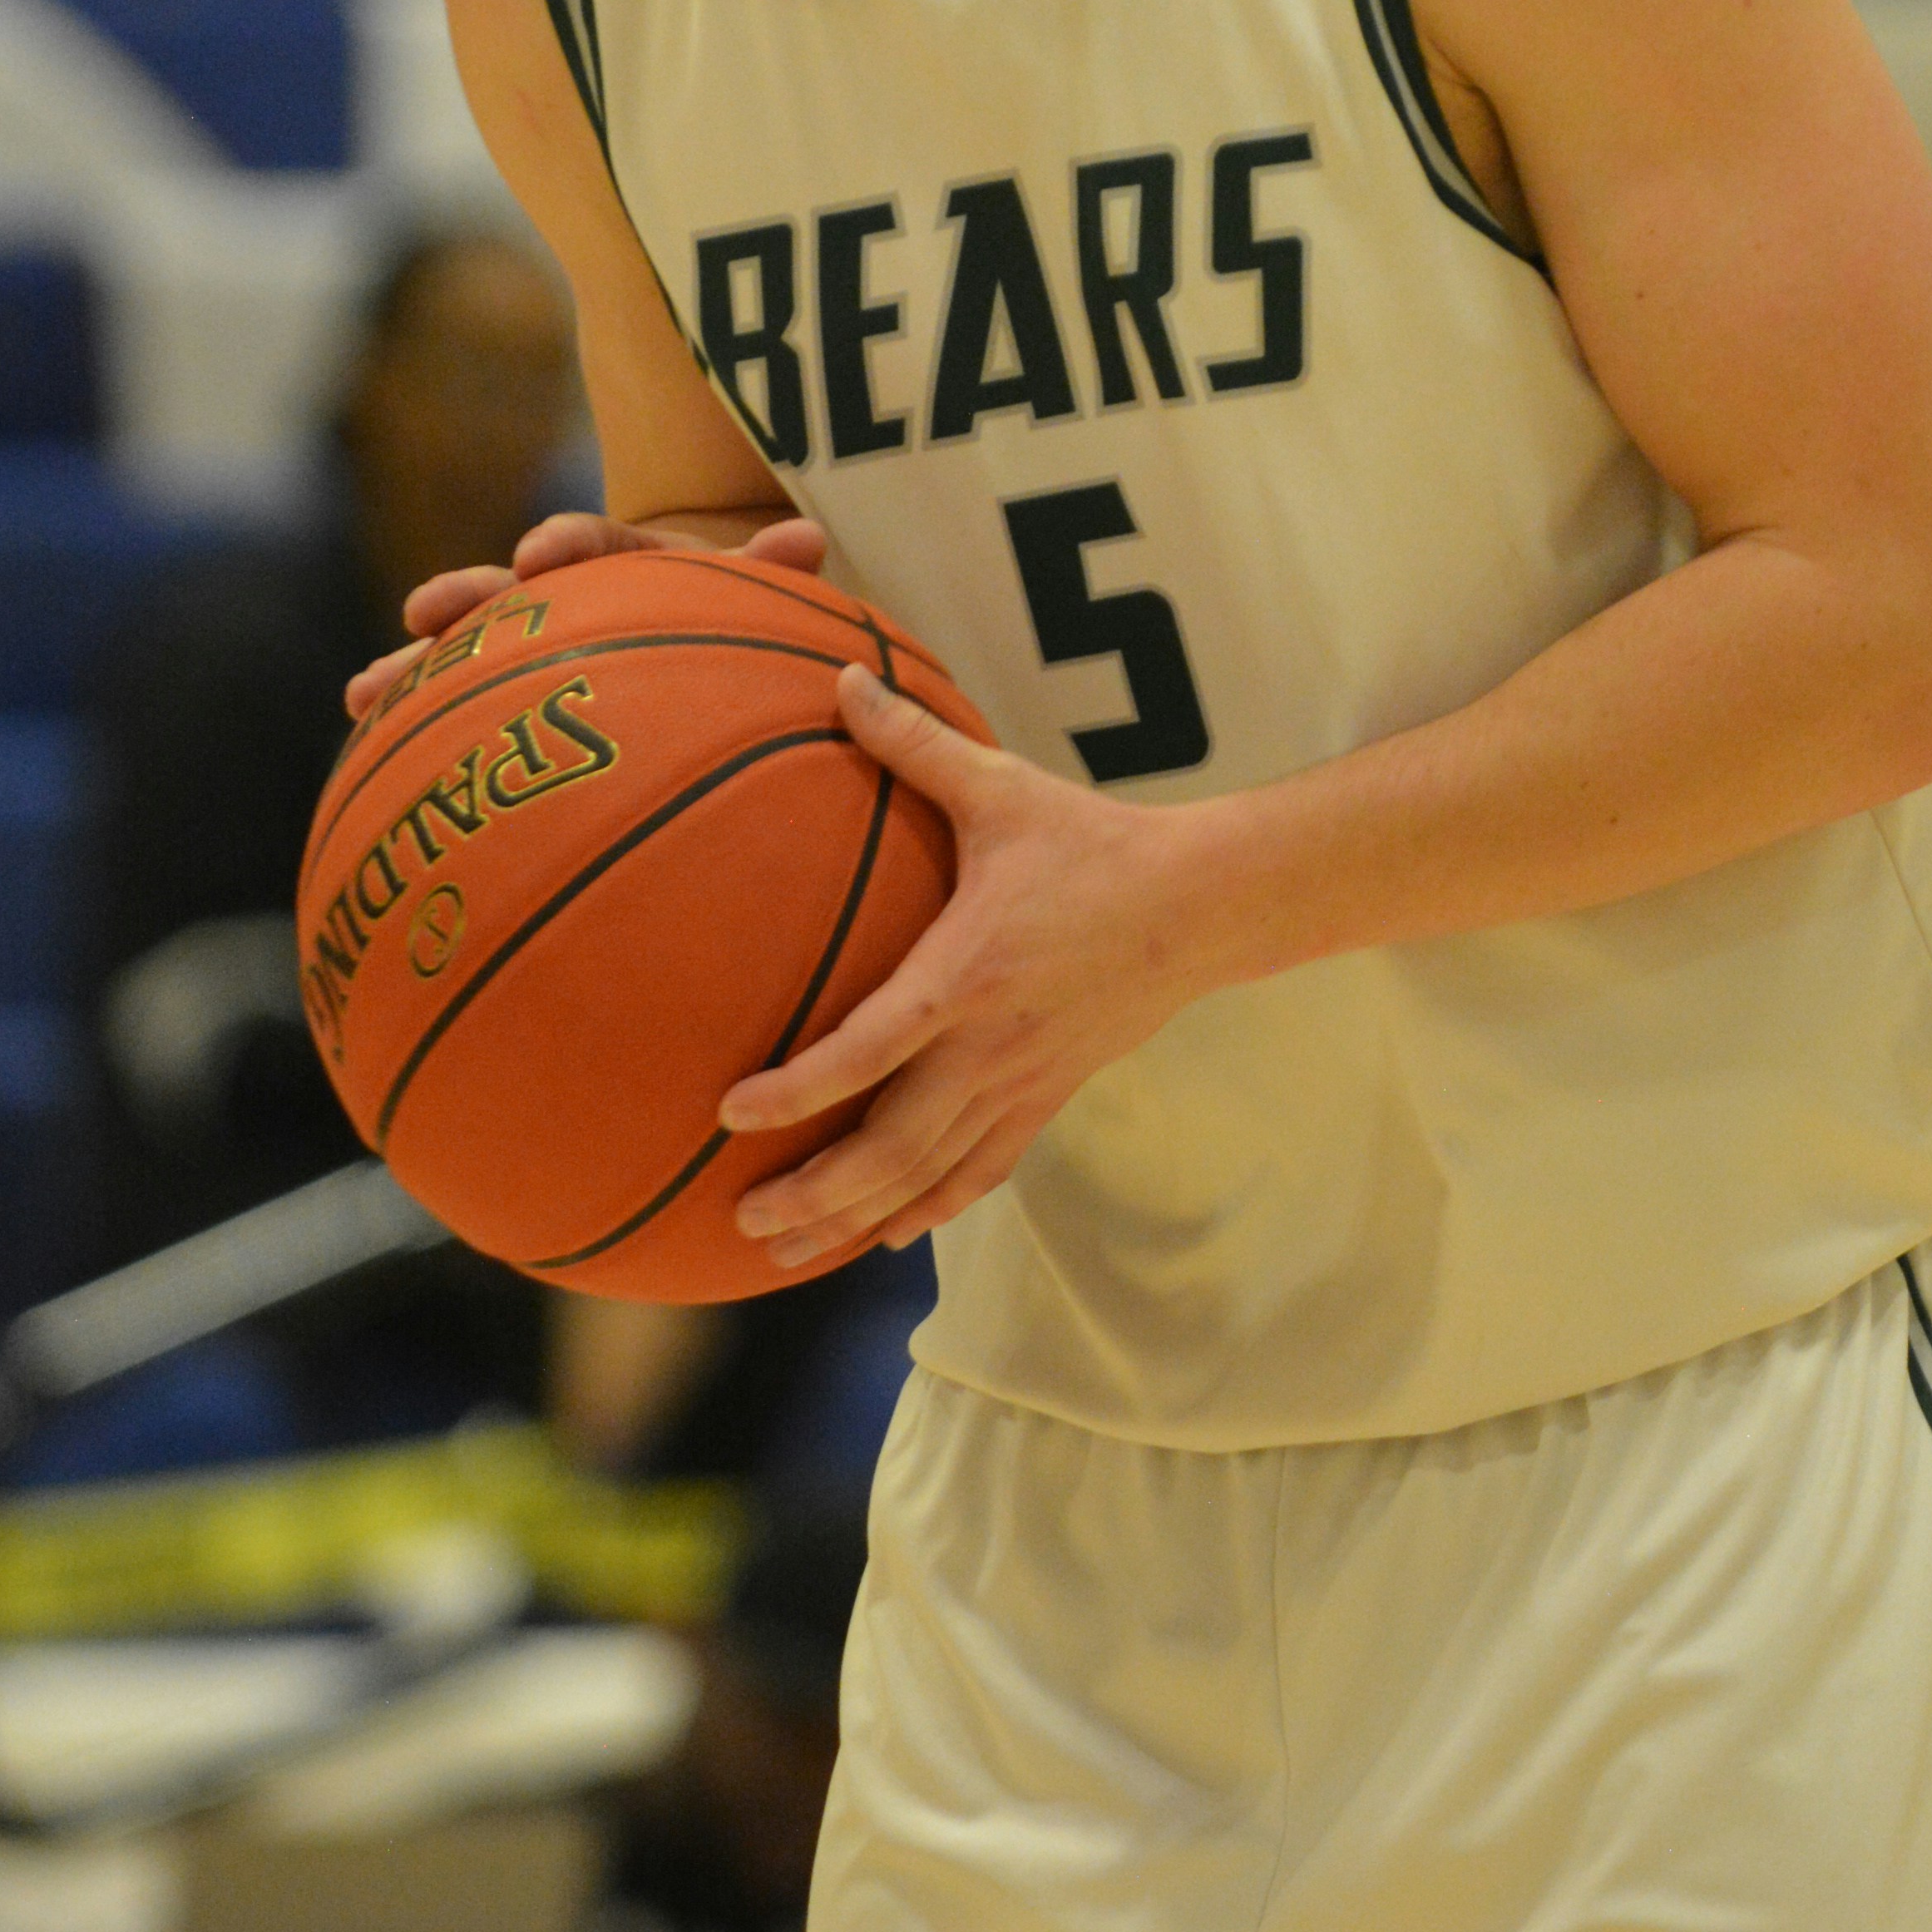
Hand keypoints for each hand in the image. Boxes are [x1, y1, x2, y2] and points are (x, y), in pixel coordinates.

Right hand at [343, 507, 828, 716]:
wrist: (730, 661)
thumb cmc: (745, 625)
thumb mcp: (759, 600)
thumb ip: (770, 573)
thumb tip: (805, 538)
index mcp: (631, 569)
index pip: (595, 549)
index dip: (566, 547)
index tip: (536, 555)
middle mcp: (574, 606)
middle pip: (511, 599)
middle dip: (466, 605)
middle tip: (421, 612)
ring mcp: (541, 657)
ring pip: (472, 662)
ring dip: (418, 674)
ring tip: (361, 695)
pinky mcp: (522, 712)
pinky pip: (468, 725)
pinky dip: (420, 739)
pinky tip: (368, 768)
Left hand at [720, 675, 1229, 1270]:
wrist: (1198, 906)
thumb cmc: (1090, 842)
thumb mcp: (1001, 788)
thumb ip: (913, 742)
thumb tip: (840, 678)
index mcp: (968, 975)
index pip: (871, 1048)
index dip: (802, 1088)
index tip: (732, 1112)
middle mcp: (991, 1047)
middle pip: (895, 1145)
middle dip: (816, 1194)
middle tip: (742, 1221)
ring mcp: (1021, 1084)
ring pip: (930, 1177)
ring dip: (854, 1219)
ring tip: (782, 1253)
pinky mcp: (1045, 1100)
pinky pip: (979, 1173)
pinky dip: (926, 1210)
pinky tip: (880, 1237)